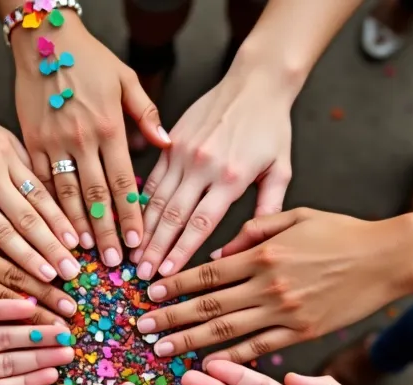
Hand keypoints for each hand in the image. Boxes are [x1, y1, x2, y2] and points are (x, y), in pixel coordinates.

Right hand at [0, 94, 79, 282]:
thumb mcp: (0, 137)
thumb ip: (23, 166)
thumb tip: (54, 196)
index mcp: (6, 155)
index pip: (40, 195)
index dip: (60, 222)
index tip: (77, 245)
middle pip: (26, 218)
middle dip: (51, 248)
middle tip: (72, 273)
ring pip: (0, 232)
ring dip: (26, 259)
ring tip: (46, 279)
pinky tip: (7, 271)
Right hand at [10, 12, 168, 266]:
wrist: (43, 38)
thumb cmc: (88, 57)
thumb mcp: (126, 78)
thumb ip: (146, 114)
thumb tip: (166, 144)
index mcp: (110, 127)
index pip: (125, 183)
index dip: (131, 216)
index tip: (137, 244)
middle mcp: (81, 140)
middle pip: (96, 197)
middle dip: (105, 233)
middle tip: (113, 263)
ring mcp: (52, 143)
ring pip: (65, 196)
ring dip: (75, 229)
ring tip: (83, 256)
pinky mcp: (29, 143)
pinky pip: (39, 183)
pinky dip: (47, 208)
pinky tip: (53, 229)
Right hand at [132, 71, 293, 279]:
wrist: (255, 82)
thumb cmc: (271, 128)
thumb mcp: (281, 170)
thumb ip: (268, 210)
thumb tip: (245, 248)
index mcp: (231, 176)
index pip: (200, 223)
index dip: (181, 251)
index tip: (168, 274)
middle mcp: (203, 164)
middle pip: (172, 215)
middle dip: (154, 248)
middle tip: (141, 274)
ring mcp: (183, 151)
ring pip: (156, 198)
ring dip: (143, 228)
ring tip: (131, 254)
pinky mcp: (171, 140)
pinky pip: (153, 177)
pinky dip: (141, 202)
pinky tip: (133, 221)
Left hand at [137, 208, 410, 362]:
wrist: (388, 258)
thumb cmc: (342, 232)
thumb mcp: (295, 216)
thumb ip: (253, 231)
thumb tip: (218, 253)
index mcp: (263, 253)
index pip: (206, 273)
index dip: (173, 285)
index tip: (147, 295)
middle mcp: (269, 285)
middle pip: (208, 306)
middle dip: (169, 318)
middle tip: (139, 330)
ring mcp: (286, 312)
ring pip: (227, 332)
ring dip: (189, 342)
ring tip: (161, 351)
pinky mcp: (304, 333)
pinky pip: (260, 348)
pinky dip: (231, 357)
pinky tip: (208, 365)